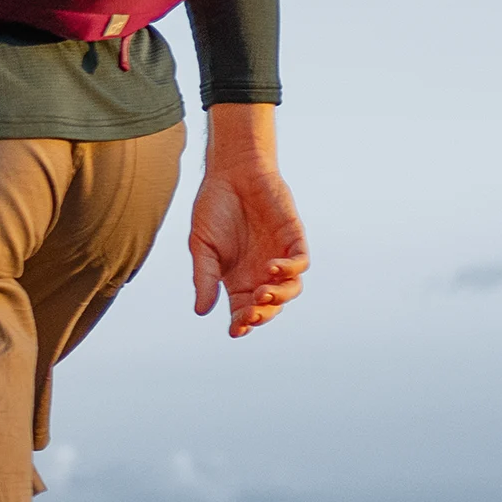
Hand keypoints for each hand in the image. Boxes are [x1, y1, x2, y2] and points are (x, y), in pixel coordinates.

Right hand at [186, 105, 307, 337]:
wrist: (232, 172)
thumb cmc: (213, 208)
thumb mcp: (201, 247)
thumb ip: (204, 278)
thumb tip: (201, 312)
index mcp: (237, 279)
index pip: (244, 311)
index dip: (242, 324)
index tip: (235, 330)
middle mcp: (261, 272)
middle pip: (270, 306)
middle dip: (262, 315)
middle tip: (251, 314)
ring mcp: (279, 255)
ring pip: (290, 289)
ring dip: (278, 297)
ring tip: (262, 294)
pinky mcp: (293, 237)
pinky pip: (300, 262)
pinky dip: (290, 270)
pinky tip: (272, 269)